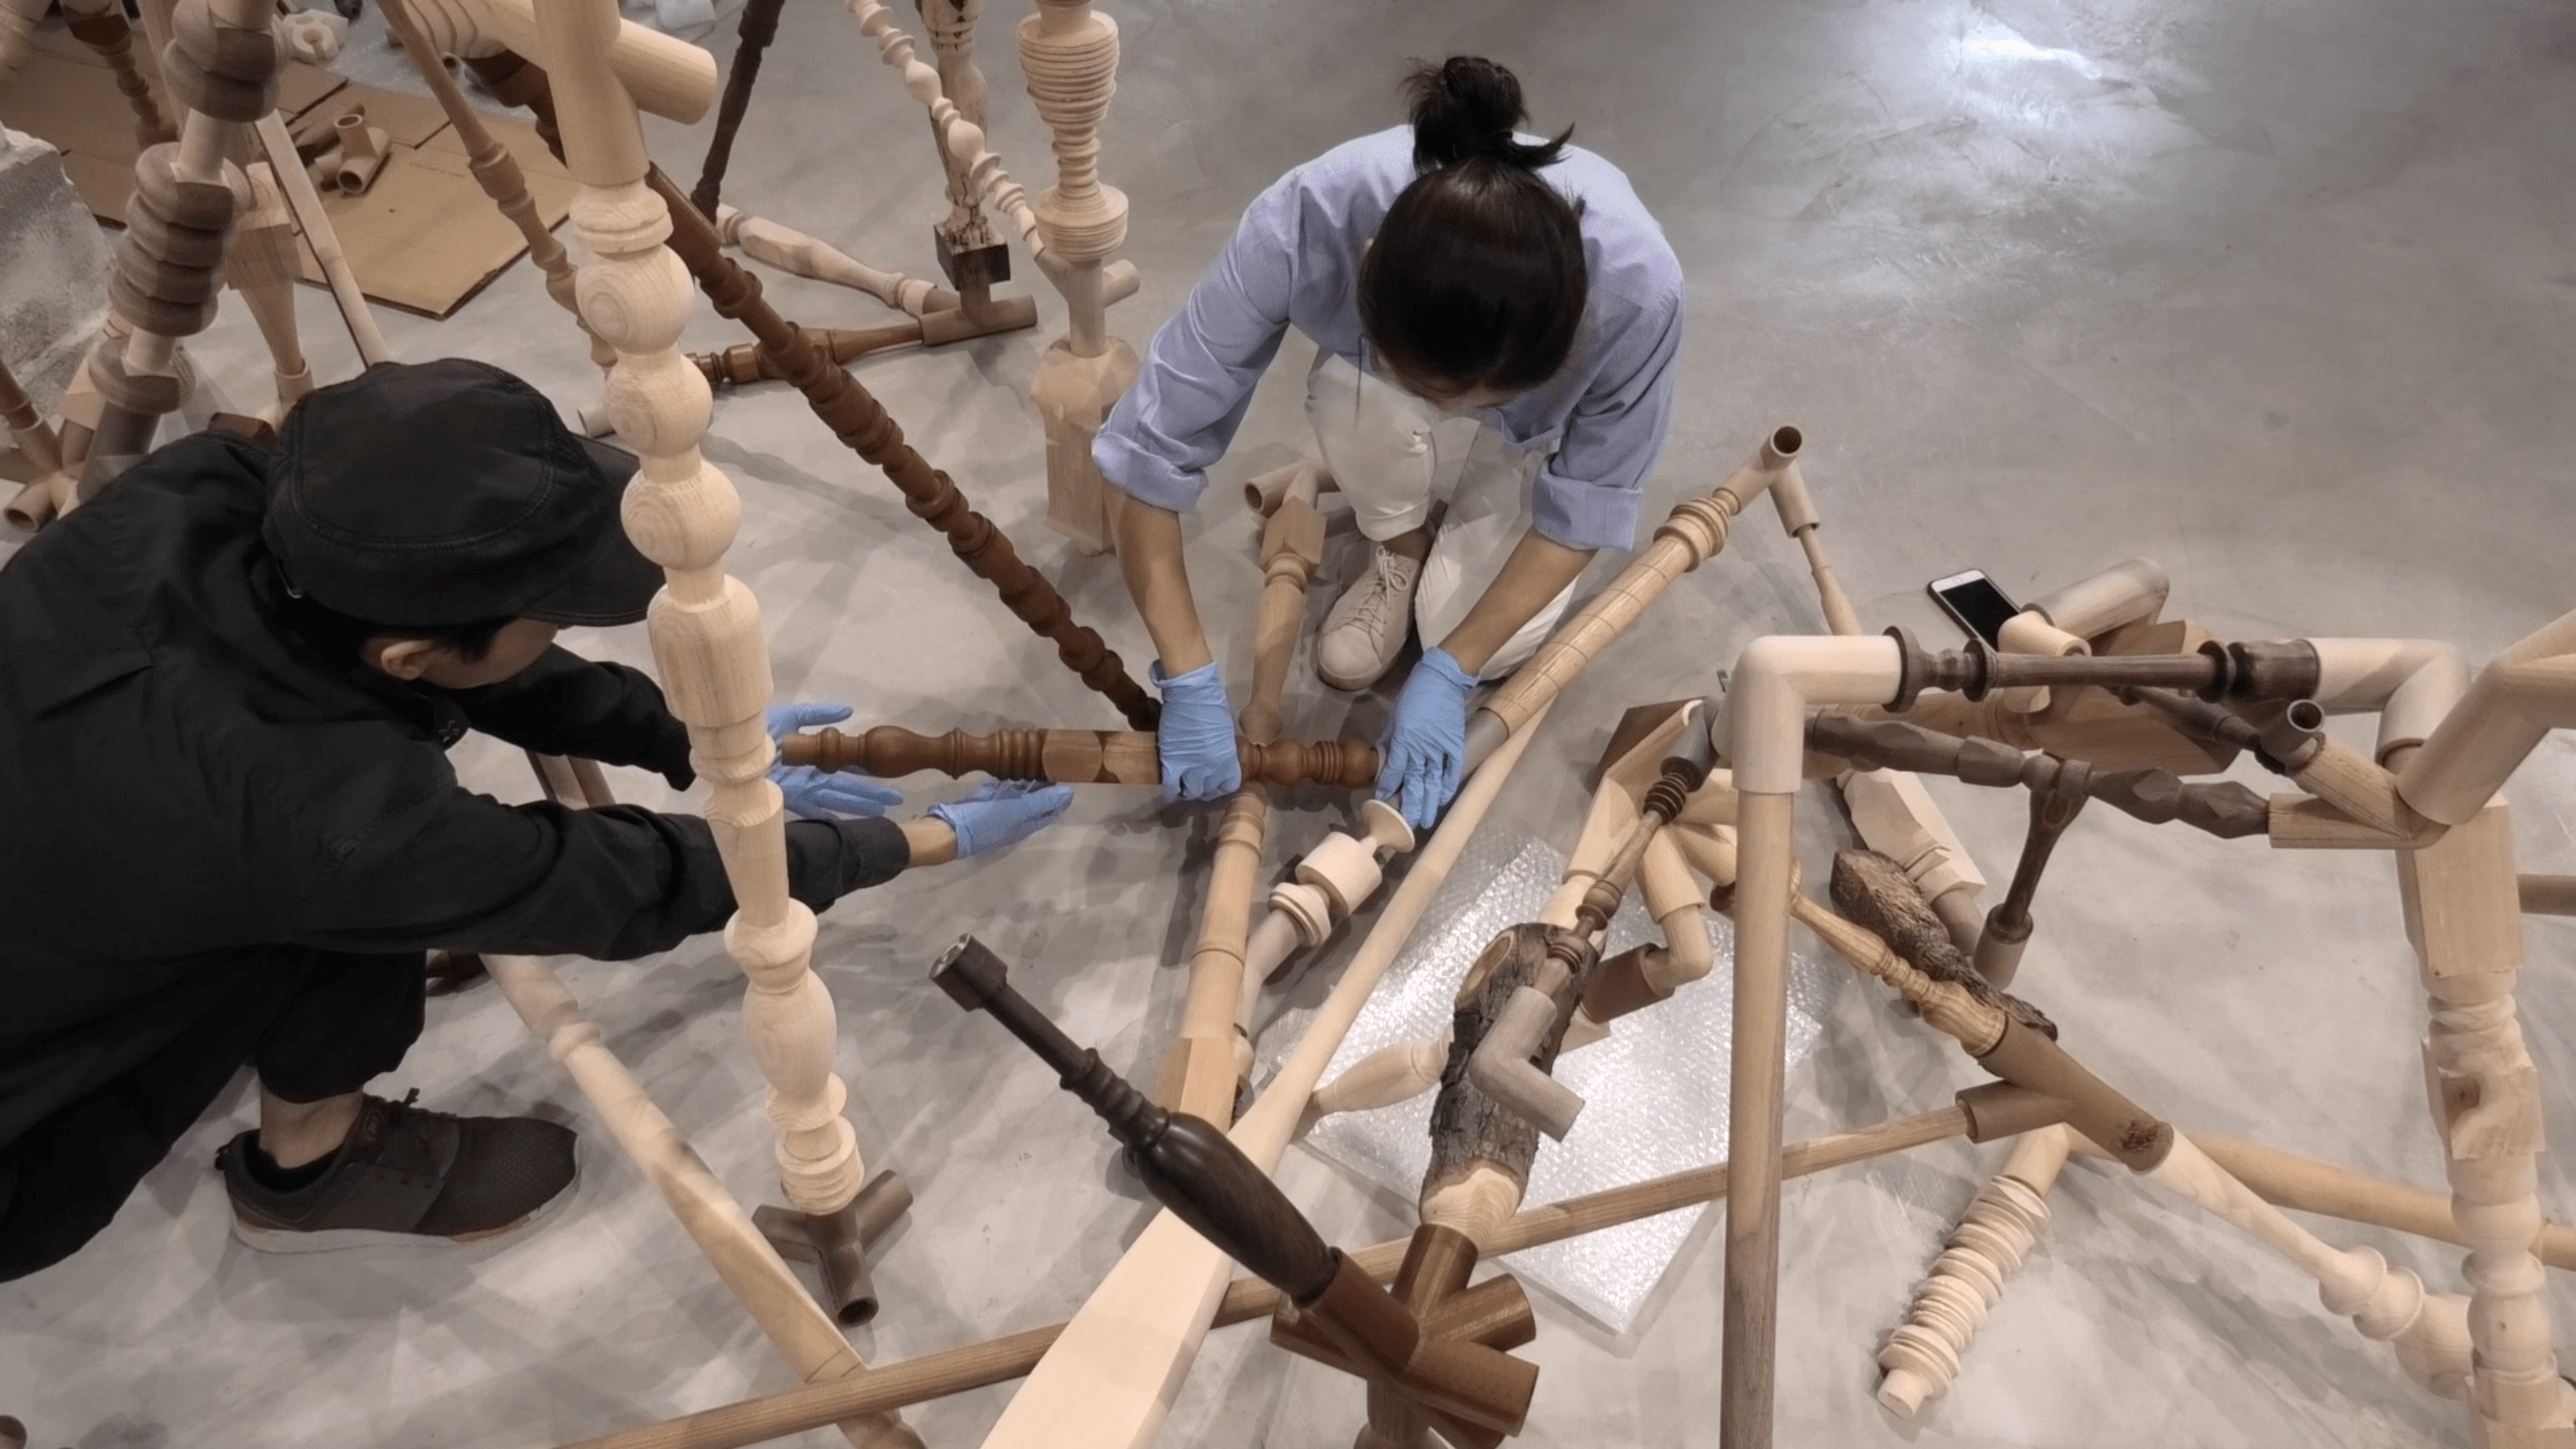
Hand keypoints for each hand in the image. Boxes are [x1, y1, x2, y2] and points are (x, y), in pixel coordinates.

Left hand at [766, 700, 902, 820]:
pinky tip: (851, 821)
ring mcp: (798, 789)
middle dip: (870, 792)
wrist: (726, 749)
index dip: (863, 769)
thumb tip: (848, 710)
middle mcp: (808, 775)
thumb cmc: (754, 732)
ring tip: (884, 809)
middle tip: (896, 799)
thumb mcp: (789, 716)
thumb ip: (816, 714)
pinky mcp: (786, 799)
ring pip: (836, 798)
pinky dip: (832, 815)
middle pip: (845, 785)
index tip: (883, 771)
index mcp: (809, 756)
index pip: (842, 764)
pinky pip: (814, 810)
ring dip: (860, 804)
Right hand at [928, 780, 1075, 857]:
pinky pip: (1000, 789)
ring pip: (1018, 795)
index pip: (1049, 811)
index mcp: (1024, 823)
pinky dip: (1009, 781)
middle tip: (1055, 769)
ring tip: (1039, 767)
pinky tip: (1012, 771)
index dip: (1060, 799)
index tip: (1071, 782)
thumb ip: (1043, 802)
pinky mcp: (982, 801)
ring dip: (1029, 782)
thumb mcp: (1018, 811)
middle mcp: (1013, 818)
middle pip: (1035, 802)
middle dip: (1046, 788)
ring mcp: (997, 810)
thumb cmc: (985, 822)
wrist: (948, 830)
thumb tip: (1069, 794)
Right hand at [1149, 660, 1242, 801]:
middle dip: (1201, 789)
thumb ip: (1222, 746)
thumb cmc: (1211, 701)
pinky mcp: (1172, 762)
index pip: (1230, 785)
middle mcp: (1213, 766)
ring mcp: (1192, 766)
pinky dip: (1168, 793)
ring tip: (1181, 787)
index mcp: (1229, 756)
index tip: (1213, 785)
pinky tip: (1168, 792)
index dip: (1220, 787)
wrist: (1192, 691)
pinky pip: (1170, 787)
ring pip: (1190, 792)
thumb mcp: (1225, 728)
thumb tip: (1215, 752)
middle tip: (1194, 784)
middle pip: (1208, 790)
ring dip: (1186, 791)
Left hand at [1374, 647, 1475, 830]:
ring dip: (1428, 802)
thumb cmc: (1414, 695)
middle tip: (1406, 823)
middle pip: (1414, 782)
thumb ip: (1390, 740)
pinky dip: (1447, 786)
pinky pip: (1452, 771)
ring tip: (1424, 820)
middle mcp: (1422, 748)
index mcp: (1404, 740)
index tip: (1382, 800)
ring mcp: (1440, 748)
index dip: (1387, 787)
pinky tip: (1441, 799)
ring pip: (1433, 782)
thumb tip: (1384, 759)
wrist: (1442, 679)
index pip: (1394, 770)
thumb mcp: (1394, 716)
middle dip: (1409, 804)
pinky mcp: (1455, 745)